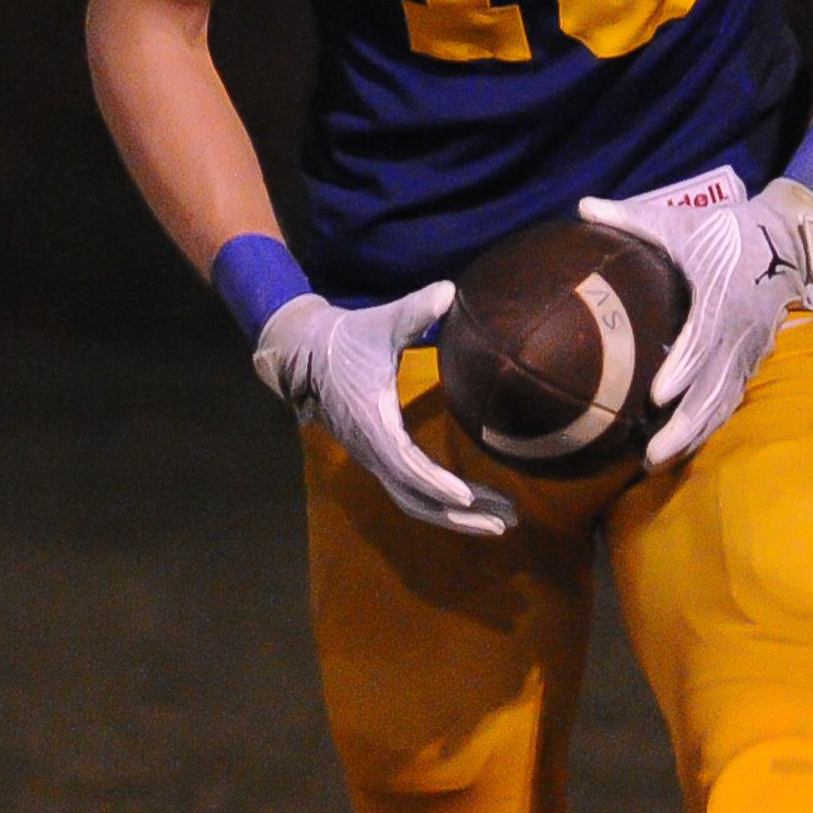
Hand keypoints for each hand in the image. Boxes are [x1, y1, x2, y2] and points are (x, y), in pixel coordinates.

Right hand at [251, 282, 521, 537]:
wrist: (304, 354)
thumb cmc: (346, 339)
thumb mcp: (380, 324)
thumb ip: (414, 311)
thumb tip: (448, 291)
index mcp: (372, 424)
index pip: (406, 465)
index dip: (436, 483)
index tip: (467, 497)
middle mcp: (373, 451)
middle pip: (417, 500)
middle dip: (461, 516)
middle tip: (507, 522)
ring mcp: (375, 458)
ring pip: (416, 502)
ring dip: (457, 516)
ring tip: (503, 520)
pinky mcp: (380, 456)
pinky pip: (413, 491)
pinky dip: (443, 503)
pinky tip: (475, 503)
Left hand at [580, 170, 812, 468]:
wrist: (786, 239)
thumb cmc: (726, 231)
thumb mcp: (682, 222)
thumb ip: (633, 218)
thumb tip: (583, 205)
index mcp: (722, 295)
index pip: (703, 338)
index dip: (683, 368)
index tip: (657, 395)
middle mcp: (740, 329)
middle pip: (713, 386)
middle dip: (684, 423)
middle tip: (650, 453)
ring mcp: (749, 348)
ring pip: (723, 400)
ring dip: (693, 434)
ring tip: (658, 461)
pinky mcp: (753, 359)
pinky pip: (731, 398)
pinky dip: (709, 424)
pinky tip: (683, 446)